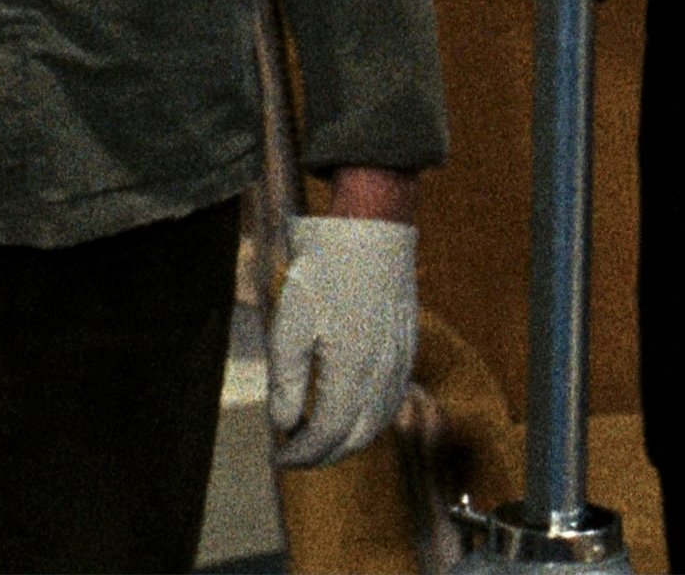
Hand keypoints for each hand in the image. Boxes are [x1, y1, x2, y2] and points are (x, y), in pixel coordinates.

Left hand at [267, 214, 415, 467]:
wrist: (371, 227)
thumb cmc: (324, 270)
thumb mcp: (289, 324)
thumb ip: (285, 382)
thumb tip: (283, 426)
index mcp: (352, 373)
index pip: (326, 435)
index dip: (301, 455)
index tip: (277, 459)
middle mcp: (382, 375)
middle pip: (355, 438)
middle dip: (323, 457)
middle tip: (294, 457)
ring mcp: (400, 362)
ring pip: (378, 423)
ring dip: (348, 441)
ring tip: (317, 440)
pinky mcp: (406, 346)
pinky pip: (392, 400)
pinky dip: (371, 420)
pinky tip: (352, 413)